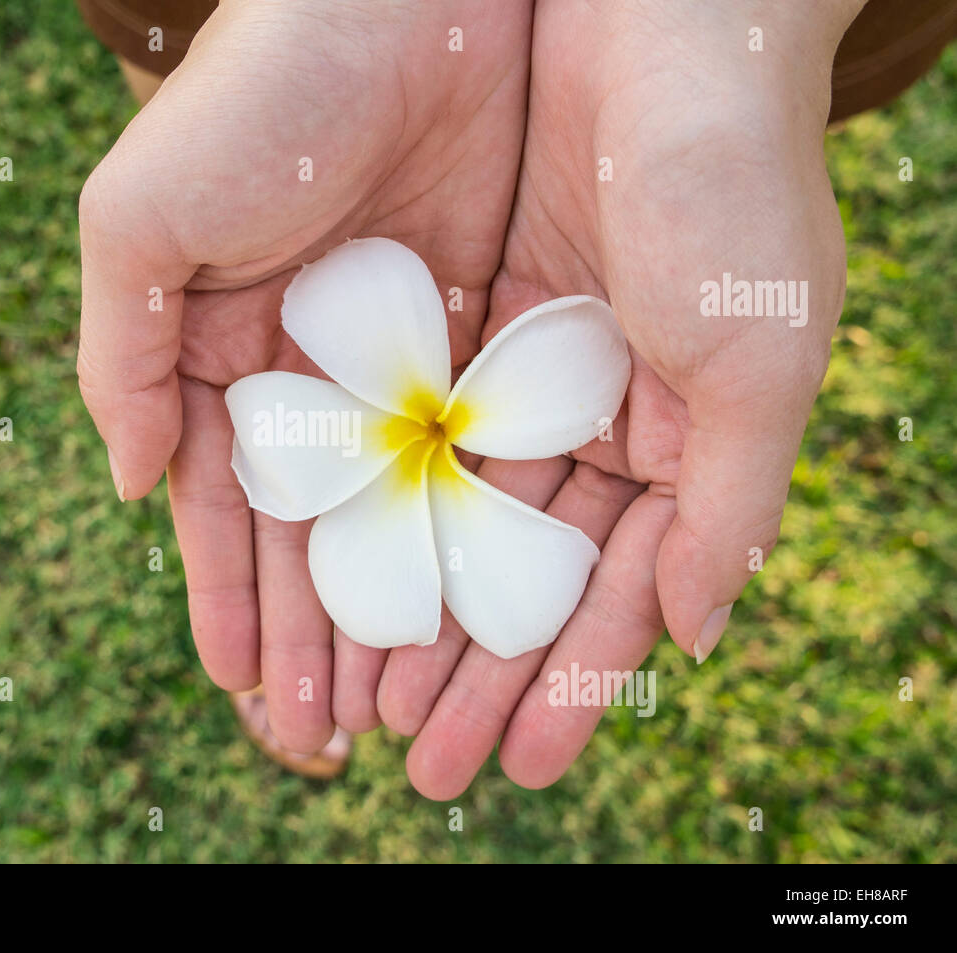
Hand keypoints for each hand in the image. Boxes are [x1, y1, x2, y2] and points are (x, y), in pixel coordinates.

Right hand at [77, 0, 531, 750]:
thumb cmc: (258, 95)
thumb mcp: (142, 220)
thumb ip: (118, 359)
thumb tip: (133, 489)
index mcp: (221, 346)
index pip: (225, 499)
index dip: (228, 592)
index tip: (245, 683)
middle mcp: (311, 364)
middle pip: (311, 526)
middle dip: (313, 626)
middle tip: (324, 730)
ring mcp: (401, 353)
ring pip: (397, 507)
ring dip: (391, 603)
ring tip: (397, 702)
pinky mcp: (487, 328)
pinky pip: (480, 450)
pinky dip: (470, 530)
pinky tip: (472, 603)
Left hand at [378, 0, 865, 796]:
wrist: (652, 24)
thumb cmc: (728, 189)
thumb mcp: (756, 362)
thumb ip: (730, 506)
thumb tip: (699, 635)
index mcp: (677, 442)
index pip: (614, 592)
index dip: (568, 684)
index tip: (522, 768)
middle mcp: (592, 419)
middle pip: (523, 574)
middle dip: (476, 675)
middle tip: (421, 766)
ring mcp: (519, 375)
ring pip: (456, 519)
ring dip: (417, 611)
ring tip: (367, 707)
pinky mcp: (457, 322)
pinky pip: (406, 433)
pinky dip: (376, 506)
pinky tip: (339, 577)